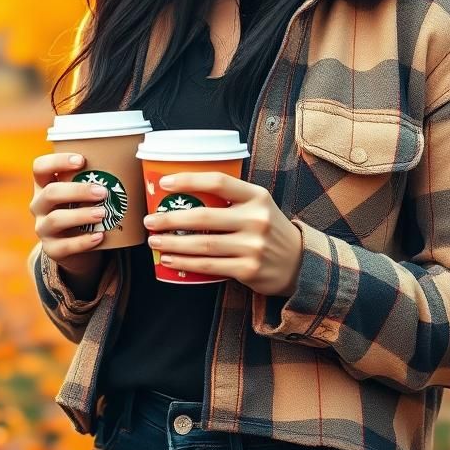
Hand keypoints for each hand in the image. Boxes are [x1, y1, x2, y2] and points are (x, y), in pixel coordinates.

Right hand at [30, 152, 109, 273]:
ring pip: (56, 219)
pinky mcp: (51, 249)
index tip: (82, 160)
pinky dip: (84, 241)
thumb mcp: (83, 193)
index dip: (57, 161)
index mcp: (44, 185)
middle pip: (50, 193)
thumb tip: (130, 162)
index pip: (40, 167)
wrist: (76, 246)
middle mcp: (39, 205)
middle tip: (103, 192)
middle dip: (78, 191)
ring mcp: (43, 228)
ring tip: (103, 214)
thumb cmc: (83, 208)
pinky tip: (100, 236)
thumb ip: (95, 179)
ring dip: (81, 215)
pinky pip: (65, 246)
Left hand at [142, 172, 302, 296]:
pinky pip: (209, 266)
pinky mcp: (248, 269)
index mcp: (257, 196)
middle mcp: (257, 219)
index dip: (189, 180)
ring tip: (154, 242)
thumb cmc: (268, 229)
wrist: (299, 263)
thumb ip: (231, 199)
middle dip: (170, 219)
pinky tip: (170, 260)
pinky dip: (185, 263)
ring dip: (173, 244)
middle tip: (150, 220)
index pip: (218, 182)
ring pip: (203, 245)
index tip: (164, 183)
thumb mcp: (258, 205)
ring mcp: (253, 246)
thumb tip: (183, 196)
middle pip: (204, 217)